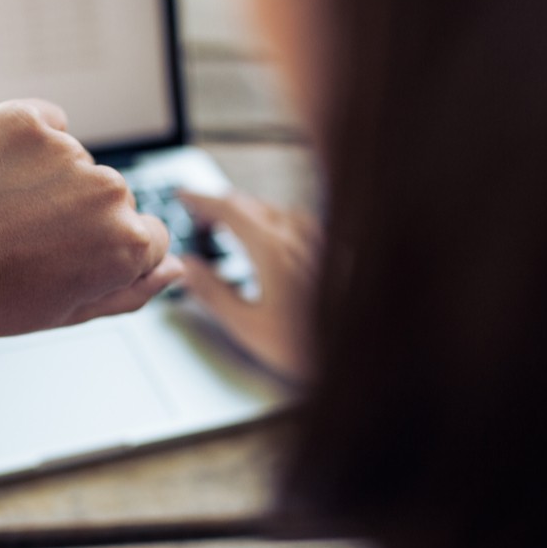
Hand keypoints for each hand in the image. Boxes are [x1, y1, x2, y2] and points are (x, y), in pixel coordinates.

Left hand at [0, 99, 182, 336]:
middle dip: (78, 215)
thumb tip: (174, 269)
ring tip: (1, 213)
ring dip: (49, 180)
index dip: (104, 252)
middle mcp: (108, 192)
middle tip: (24, 241)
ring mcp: (67, 152)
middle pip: (112, 198)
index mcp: (127, 243)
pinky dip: (27, 141)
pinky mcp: (25, 121)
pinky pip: (46, 122)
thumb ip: (132, 290)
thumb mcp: (69, 312)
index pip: (148, 236)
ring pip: (75, 162)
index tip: (65, 259)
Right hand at [178, 189, 320, 381]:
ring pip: (276, 211)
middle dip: (221, 205)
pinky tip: (274, 238)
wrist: (363, 351)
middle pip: (252, 205)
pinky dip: (273, 222)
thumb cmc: (309, 346)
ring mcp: (319, 241)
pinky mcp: (334, 251)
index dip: (201, 199)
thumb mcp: (247, 325)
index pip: (229, 209)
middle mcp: (297, 237)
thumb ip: (213, 292)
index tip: (184, 196)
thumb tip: (188, 268)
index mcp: (272, 249)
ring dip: (248, 212)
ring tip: (232, 227)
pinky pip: (298, 222)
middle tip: (200, 218)